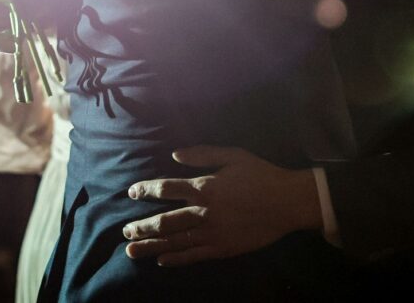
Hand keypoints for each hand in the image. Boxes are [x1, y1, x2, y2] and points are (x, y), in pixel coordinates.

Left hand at [123, 146, 322, 266]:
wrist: (288, 202)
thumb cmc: (261, 175)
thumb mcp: (233, 155)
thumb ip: (202, 154)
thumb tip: (174, 154)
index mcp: (205, 187)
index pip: (166, 189)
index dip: (147, 190)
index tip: (132, 192)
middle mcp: (204, 212)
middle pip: (165, 221)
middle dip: (142, 226)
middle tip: (125, 230)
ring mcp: (213, 233)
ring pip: (175, 241)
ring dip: (151, 246)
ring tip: (131, 250)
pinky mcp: (223, 248)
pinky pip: (194, 256)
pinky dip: (176, 259)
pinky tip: (161, 260)